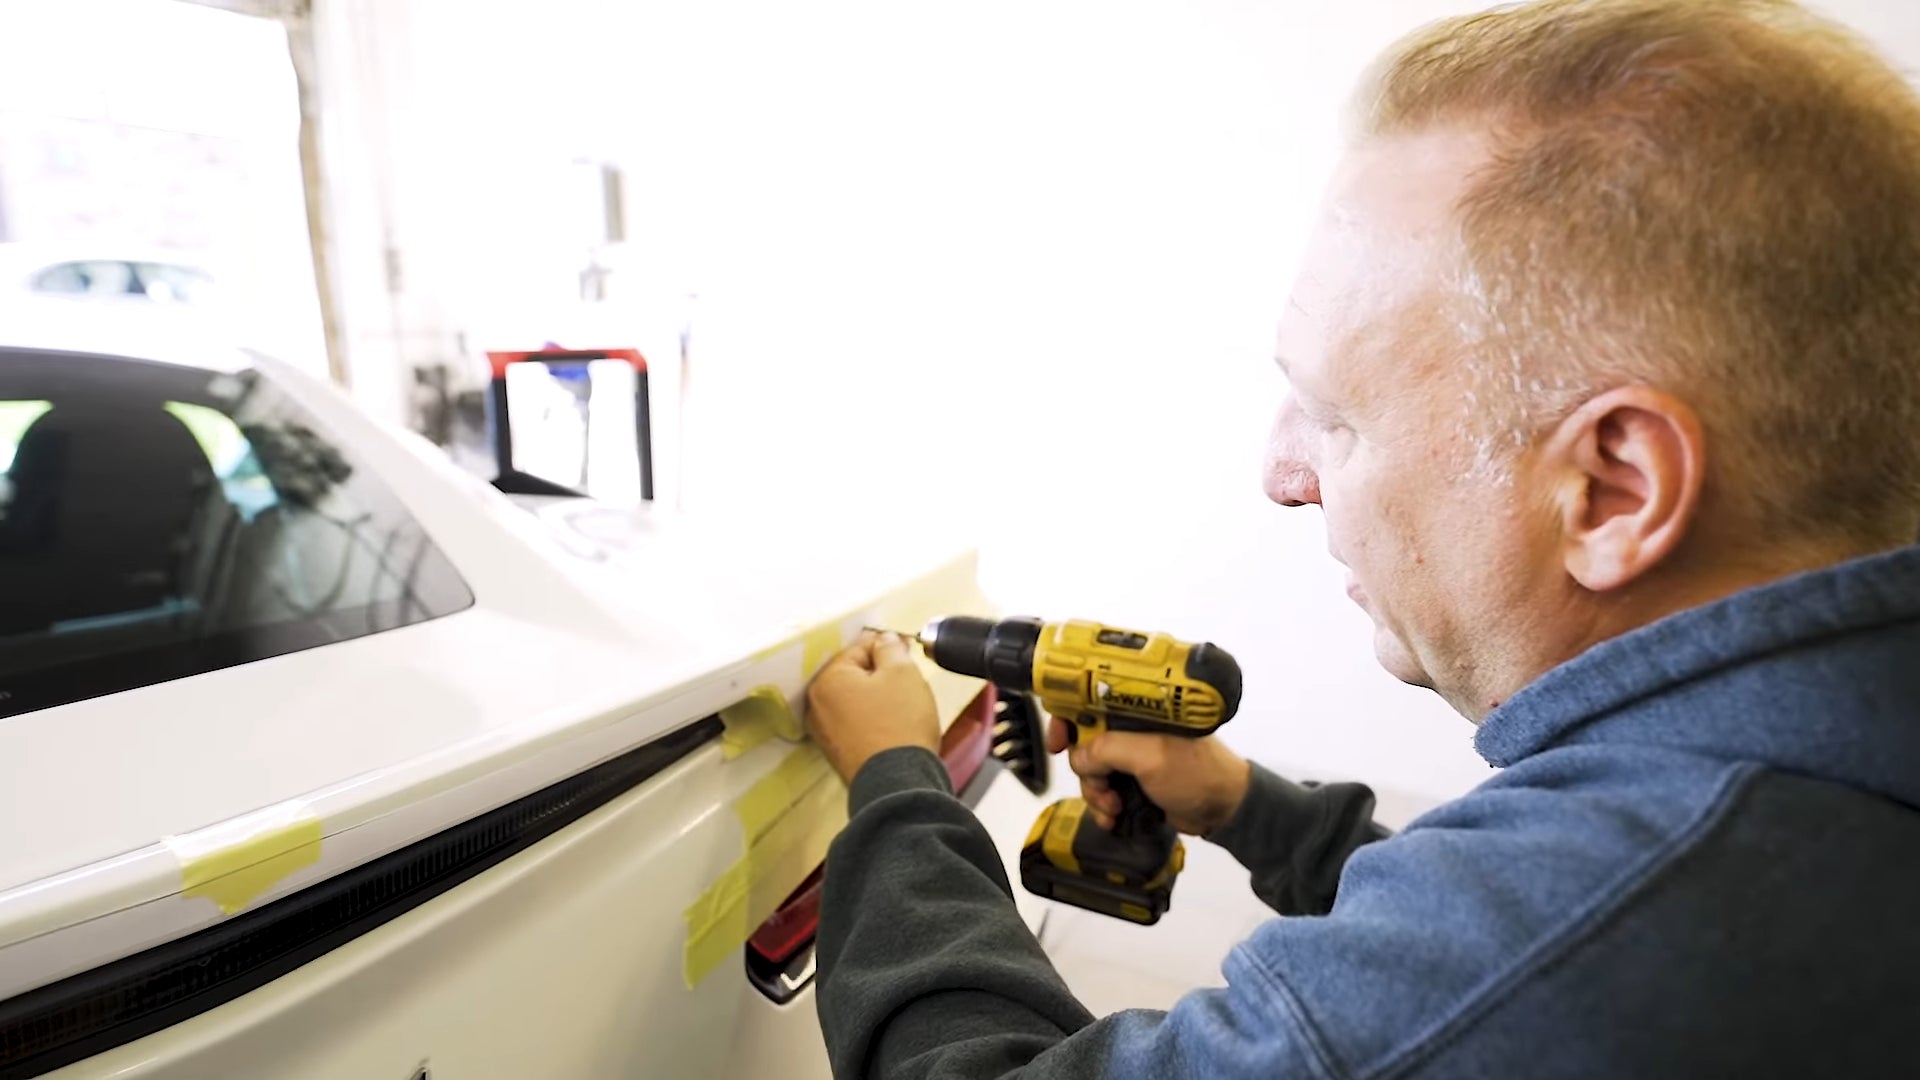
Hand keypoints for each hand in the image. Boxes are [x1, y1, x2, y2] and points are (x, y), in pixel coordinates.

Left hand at [806, 630, 941, 782]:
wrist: (899, 783)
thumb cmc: (900, 723)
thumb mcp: (902, 673)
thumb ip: (890, 648)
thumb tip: (883, 640)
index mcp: (827, 681)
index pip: (859, 648)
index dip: (887, 647)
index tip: (908, 652)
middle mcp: (816, 705)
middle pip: (853, 675)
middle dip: (881, 673)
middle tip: (909, 679)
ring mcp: (824, 733)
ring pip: (855, 700)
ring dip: (877, 697)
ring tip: (904, 704)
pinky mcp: (838, 753)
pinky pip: (856, 723)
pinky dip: (874, 719)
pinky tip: (894, 725)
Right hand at [1047, 716, 1251, 835]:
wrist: (1225, 810)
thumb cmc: (1196, 774)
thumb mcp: (1151, 756)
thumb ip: (1108, 750)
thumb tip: (1079, 759)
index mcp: (1138, 708)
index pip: (1090, 698)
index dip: (1067, 715)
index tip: (1057, 741)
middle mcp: (1133, 726)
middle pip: (1085, 740)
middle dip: (1086, 769)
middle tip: (1100, 786)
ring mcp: (1133, 754)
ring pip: (1091, 769)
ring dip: (1096, 792)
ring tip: (1114, 808)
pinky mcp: (1134, 780)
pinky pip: (1104, 789)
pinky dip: (1103, 806)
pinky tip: (1113, 819)